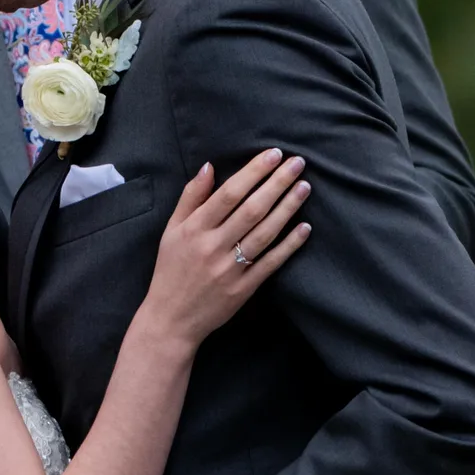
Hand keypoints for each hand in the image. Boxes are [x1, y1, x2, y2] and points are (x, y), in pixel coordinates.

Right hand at [141, 149, 310, 350]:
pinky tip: (304, 228)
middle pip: (251, 209)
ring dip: (287, 209)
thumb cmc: (170, 271)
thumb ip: (190, 198)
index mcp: (194, 229)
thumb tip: (208, 166)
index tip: (273, 154)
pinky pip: (270, 263)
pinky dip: (289, 245)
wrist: (170, 320)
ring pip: (264, 233)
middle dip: (277, 184)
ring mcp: (229, 269)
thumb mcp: (171, 231)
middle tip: (298, 163)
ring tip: (304, 188)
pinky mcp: (243, 289)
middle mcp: (212, 247)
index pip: (229, 194)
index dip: (253, 172)